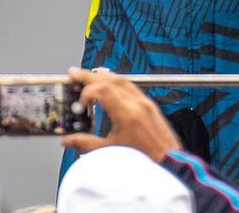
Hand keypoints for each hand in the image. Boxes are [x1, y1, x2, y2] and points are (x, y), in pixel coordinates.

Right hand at [61, 66, 179, 161]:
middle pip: (111, 79)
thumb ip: (86, 144)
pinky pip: (132, 86)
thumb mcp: (110, 152)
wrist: (170, 165)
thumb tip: (68, 140)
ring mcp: (146, 103)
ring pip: (122, 80)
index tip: (80, 102)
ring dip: (104, 76)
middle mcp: (138, 104)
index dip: (87, 91)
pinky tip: (111, 85)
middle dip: (89, 75)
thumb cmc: (145, 161)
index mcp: (127, 114)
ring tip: (90, 76)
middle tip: (74, 73)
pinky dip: (118, 82)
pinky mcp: (151, 106)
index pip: (102, 89)